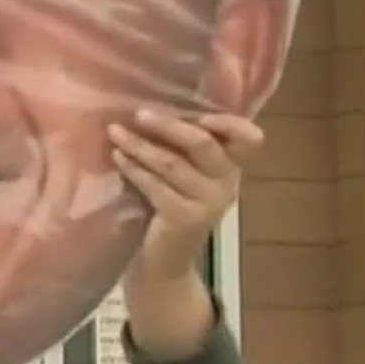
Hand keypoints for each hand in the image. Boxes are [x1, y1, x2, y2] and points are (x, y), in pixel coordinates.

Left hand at [111, 111, 262, 360]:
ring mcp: (208, 203)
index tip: (202, 113)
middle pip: (203, 144)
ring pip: (172, 163)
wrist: (165, 262)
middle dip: (168, 126)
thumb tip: (154, 101)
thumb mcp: (187, 172)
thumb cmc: (172, 205)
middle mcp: (227, 184)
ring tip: (115, 131)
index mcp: (231, 166)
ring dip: (140, 145)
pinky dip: (134, 168)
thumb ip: (186, 146)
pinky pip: (155, 185)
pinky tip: (118, 157)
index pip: (249, 139)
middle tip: (139, 113)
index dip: (230, 123)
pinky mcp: (184, 219)